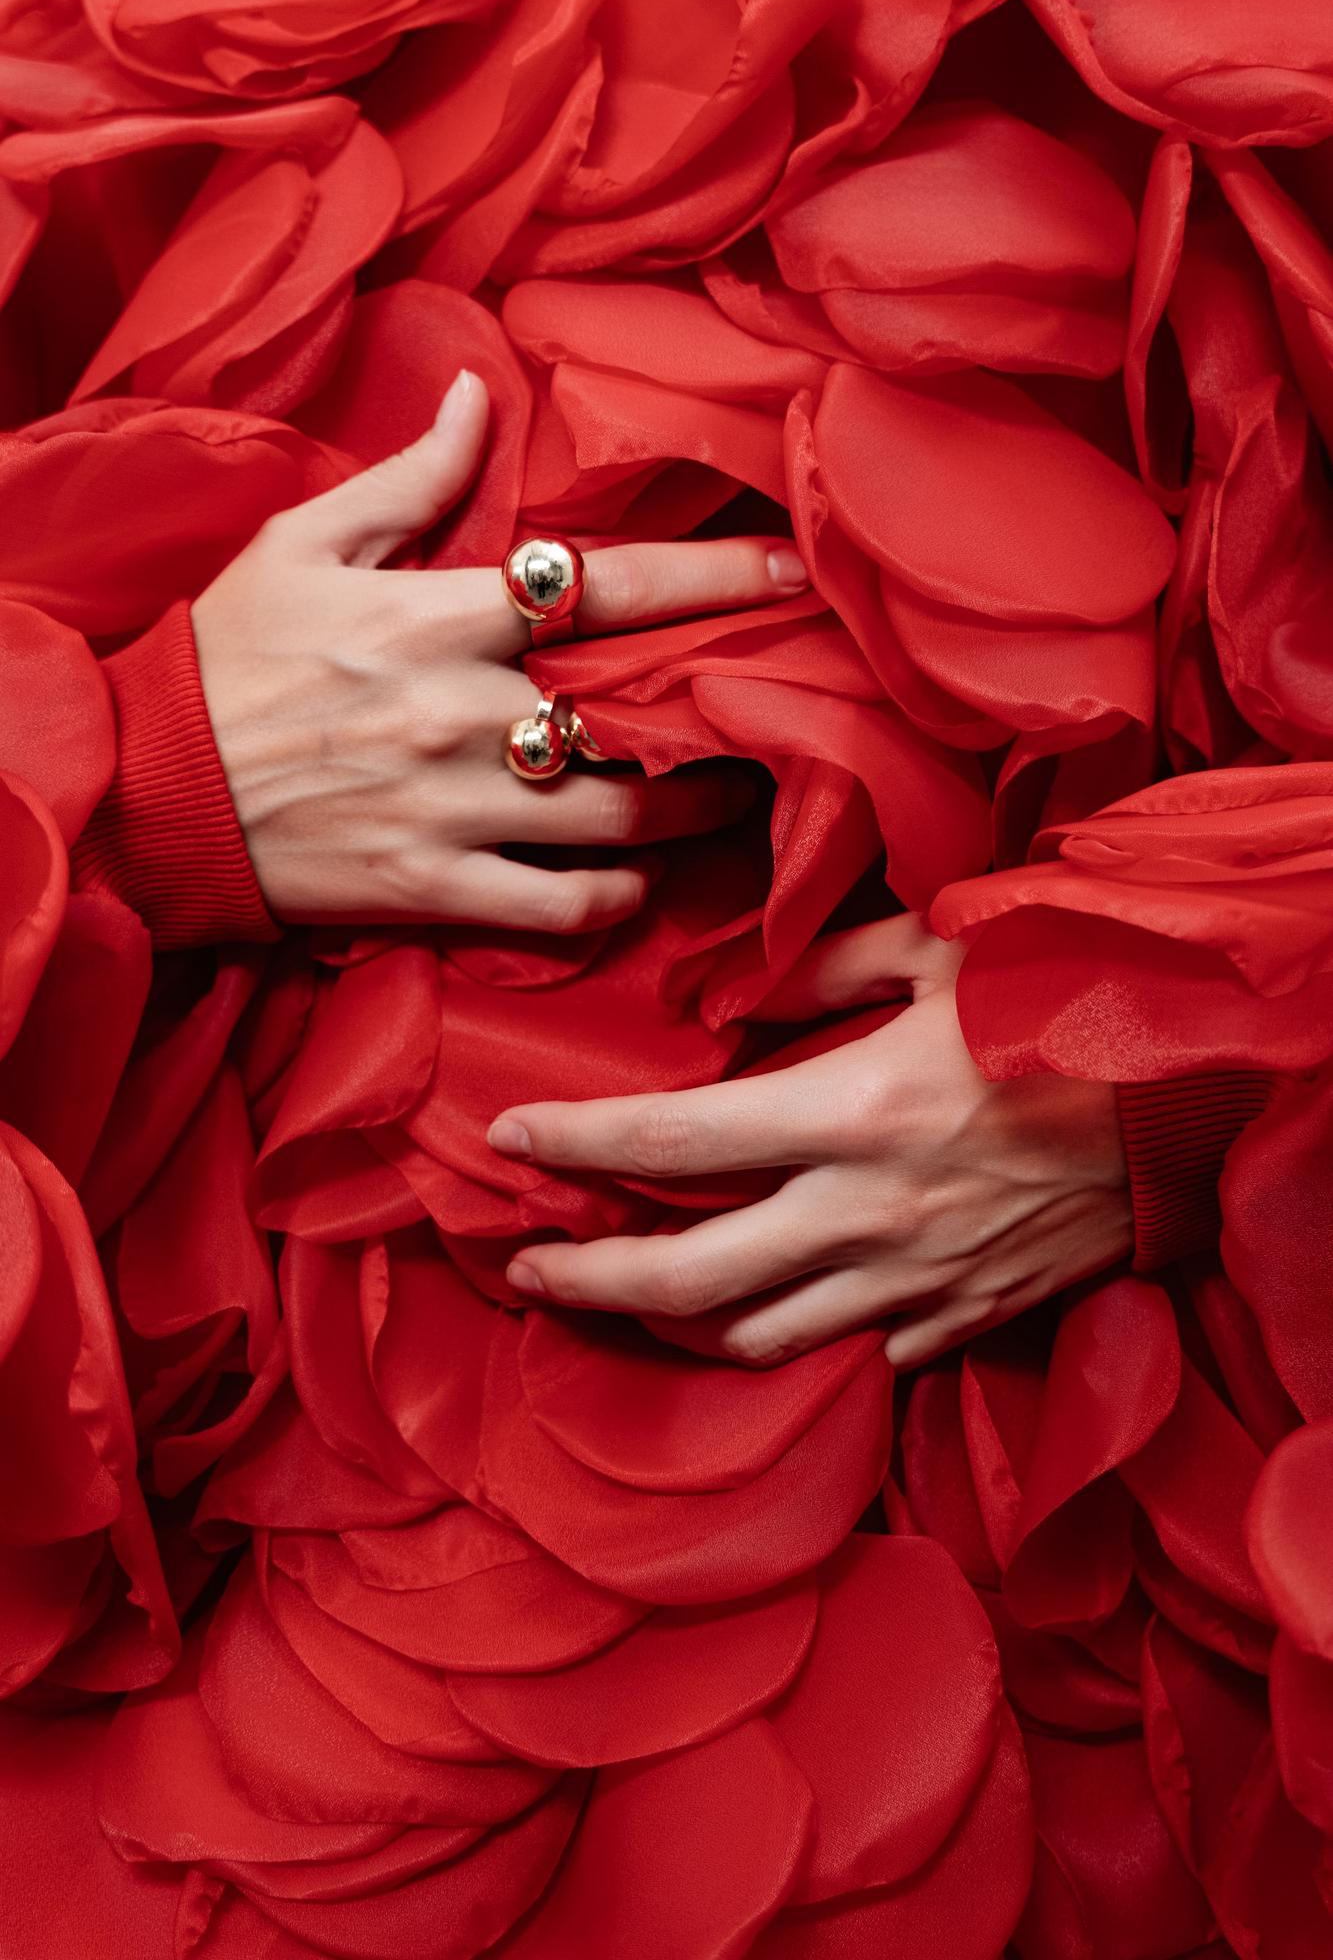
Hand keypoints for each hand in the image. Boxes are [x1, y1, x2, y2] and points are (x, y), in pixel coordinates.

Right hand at [191, 369, 806, 927]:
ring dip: (696, 808)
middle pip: (637, 709)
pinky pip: (559, 906)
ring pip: (618, 815)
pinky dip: (618, 897)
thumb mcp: (303, 544)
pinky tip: (640, 879)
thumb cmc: (228, 656)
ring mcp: (452, 809)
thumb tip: (480, 393)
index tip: (795, 571)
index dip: (712, 577)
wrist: (150, 786)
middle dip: (732, 706)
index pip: (605, 587)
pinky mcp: (432, 888)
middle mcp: (463, 713)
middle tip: (794, 703)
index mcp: (438, 617)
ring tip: (737, 792)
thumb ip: (409, 478)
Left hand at [488, 915, 1133, 1366]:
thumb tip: (732, 1006)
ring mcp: (913, 1282)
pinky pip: (850, 1352)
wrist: (1197, 1105)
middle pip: (684, 1277)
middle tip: (524, 1265)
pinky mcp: (960, 1318)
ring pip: (754, 1338)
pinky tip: (759, 1313)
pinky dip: (789, 1337)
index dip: (572, 1143)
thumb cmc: (1068, 1008)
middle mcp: (863, 1216)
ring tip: (620, 1296)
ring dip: (669, 1324)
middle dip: (585, 1276)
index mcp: (848, 1114)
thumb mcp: (939, 953)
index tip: (506, 1142)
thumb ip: (821, 973)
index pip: (670, 1142)